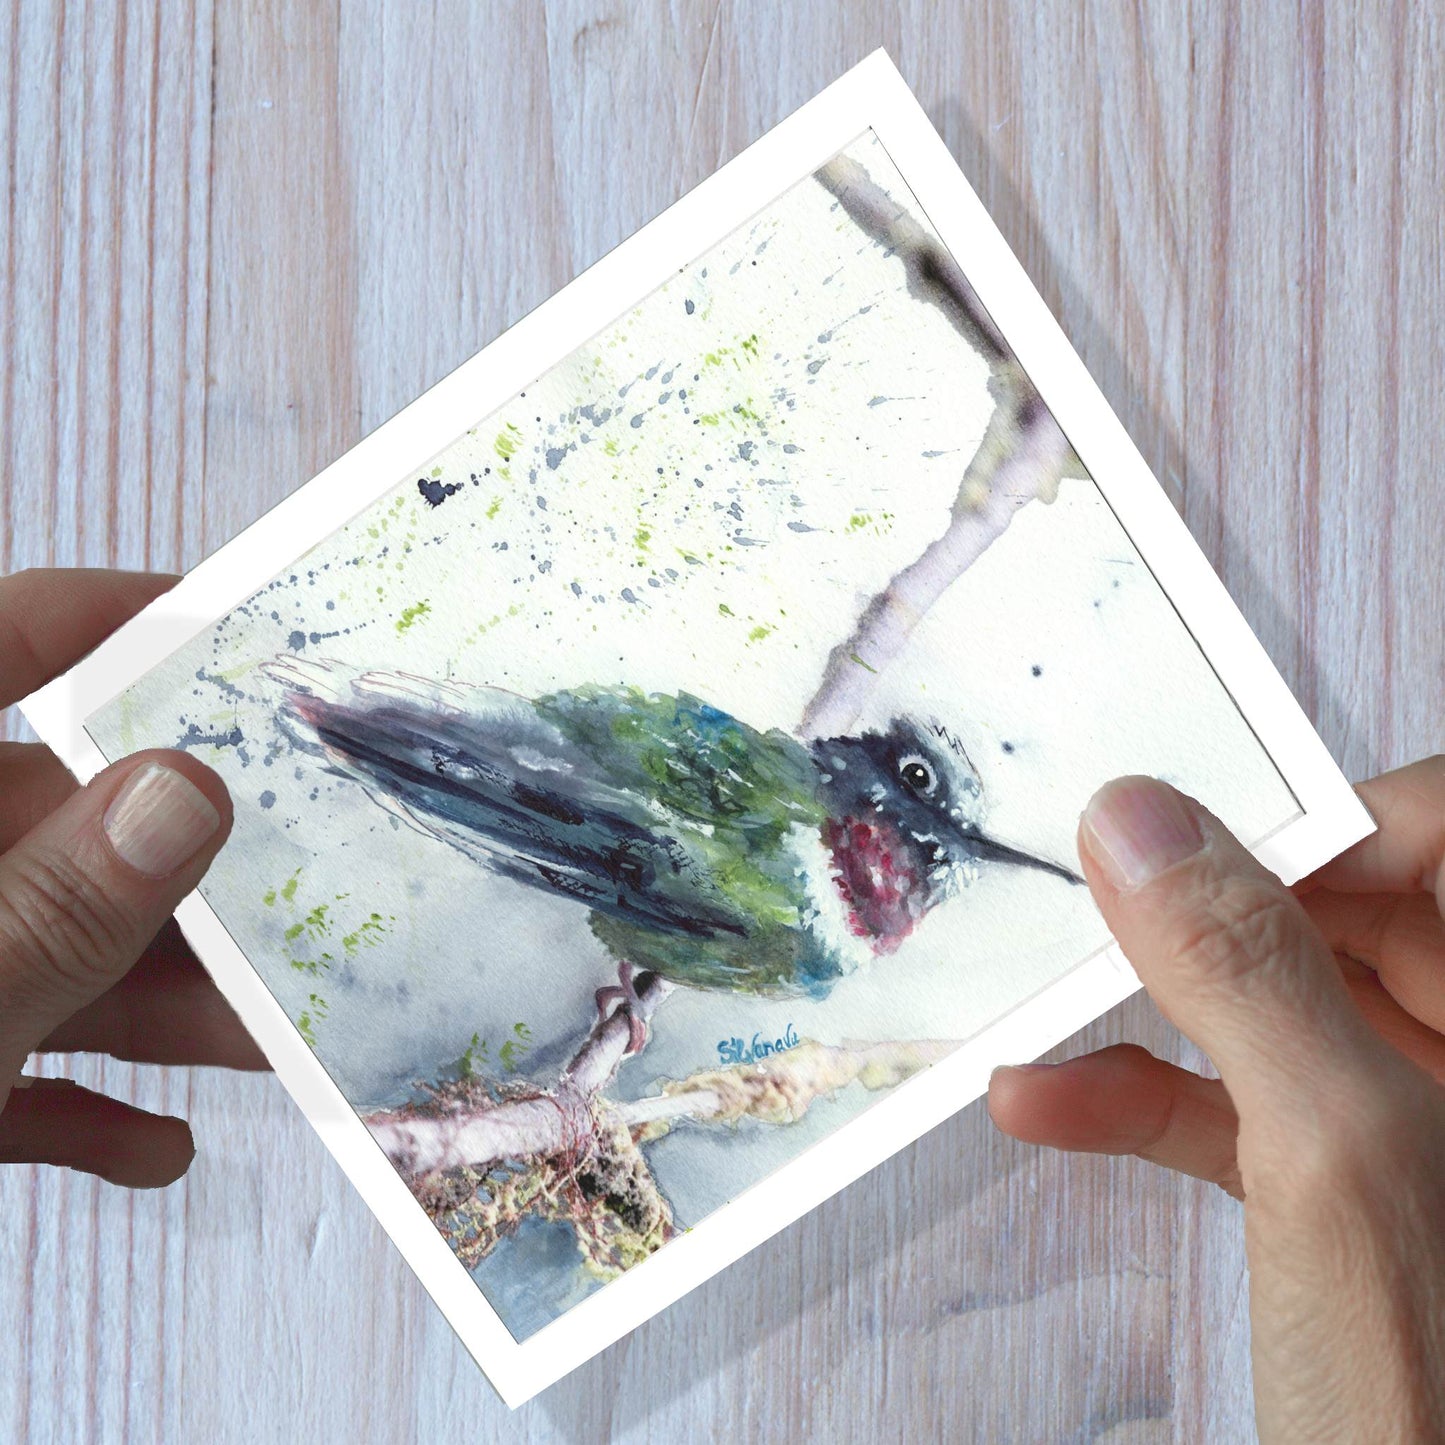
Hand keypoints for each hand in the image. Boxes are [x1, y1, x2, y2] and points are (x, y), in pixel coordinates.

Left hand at [0, 569, 264, 1188]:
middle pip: (56, 829)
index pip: (1, 645)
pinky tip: (151, 1146)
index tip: (230, 628)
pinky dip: (75, 1107)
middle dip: (187, 877)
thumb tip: (184, 790)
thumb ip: (50, 907)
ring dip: (158, 1006)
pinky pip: (0, 1064)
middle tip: (301, 886)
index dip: (112, 619)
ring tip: (264, 1041)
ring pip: (42, 952)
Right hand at [988, 760, 1444, 1438]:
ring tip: (1044, 1002)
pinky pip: (1237, 1105)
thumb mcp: (1333, 1160)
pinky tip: (1048, 1104)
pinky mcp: (1345, 1189)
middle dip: (1197, 910)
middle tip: (1097, 901)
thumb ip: (1248, 976)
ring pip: (1272, 1009)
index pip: (1434, 829)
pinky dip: (1138, 1099)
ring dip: (1141, 1012)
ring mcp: (1412, 1118)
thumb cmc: (1429, 1409)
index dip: (1322, 817)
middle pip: (1337, 910)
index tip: (1198, 834)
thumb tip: (1142, 826)